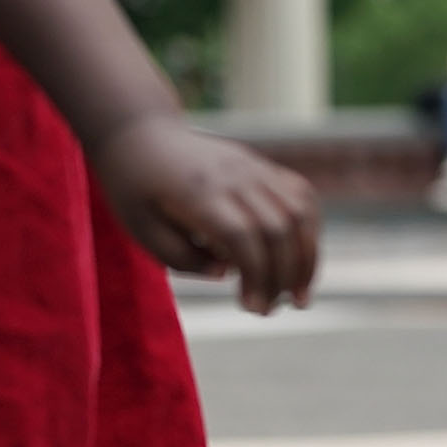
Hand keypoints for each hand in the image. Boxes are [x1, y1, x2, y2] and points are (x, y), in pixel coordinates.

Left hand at [90, 115, 319, 315]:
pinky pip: (301, 196)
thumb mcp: (140, 229)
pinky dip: (310, 232)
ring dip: (306, 260)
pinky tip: (301, 262)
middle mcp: (232, 176)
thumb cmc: (135, 188)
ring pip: (299, 213)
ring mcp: (251, 168)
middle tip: (267, 311)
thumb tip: (227, 273)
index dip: (255, 276)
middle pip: (277, 229)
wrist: (142, 134)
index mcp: (197, 193)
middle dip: (281, 278)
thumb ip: (180, 258)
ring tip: (298, 298)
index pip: (242, 236)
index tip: (250, 307)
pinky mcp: (261, 167)